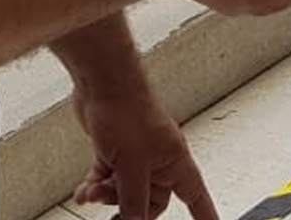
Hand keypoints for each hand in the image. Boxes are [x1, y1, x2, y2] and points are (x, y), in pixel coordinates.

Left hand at [71, 86, 215, 219]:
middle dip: (130, 210)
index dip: (205, 216)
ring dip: (106, 195)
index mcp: (175, 163)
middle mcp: (159, 160)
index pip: (196, 198)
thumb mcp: (132, 168)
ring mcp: (136, 155)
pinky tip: (85, 191)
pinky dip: (96, 185)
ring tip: (91, 194)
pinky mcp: (115, 150)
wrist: (101, 84)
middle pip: (151, 201)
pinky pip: (108, 178)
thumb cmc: (127, 112)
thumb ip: (134, 200)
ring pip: (125, 190)